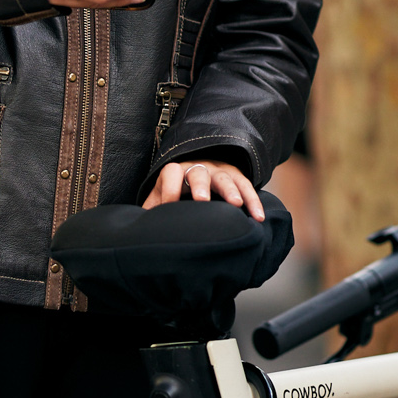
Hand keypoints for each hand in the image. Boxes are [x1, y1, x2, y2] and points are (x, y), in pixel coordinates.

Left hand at [144, 159, 263, 221]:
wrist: (196, 175)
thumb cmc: (176, 193)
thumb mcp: (160, 199)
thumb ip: (151, 211)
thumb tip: (139, 230)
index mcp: (176, 171)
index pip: (171, 173)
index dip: (169, 189)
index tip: (170, 206)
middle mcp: (198, 167)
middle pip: (199, 172)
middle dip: (200, 186)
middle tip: (202, 200)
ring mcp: (219, 170)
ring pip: (225, 178)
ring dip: (231, 191)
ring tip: (236, 205)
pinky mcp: (236, 176)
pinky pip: (247, 186)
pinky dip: (254, 201)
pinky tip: (258, 217)